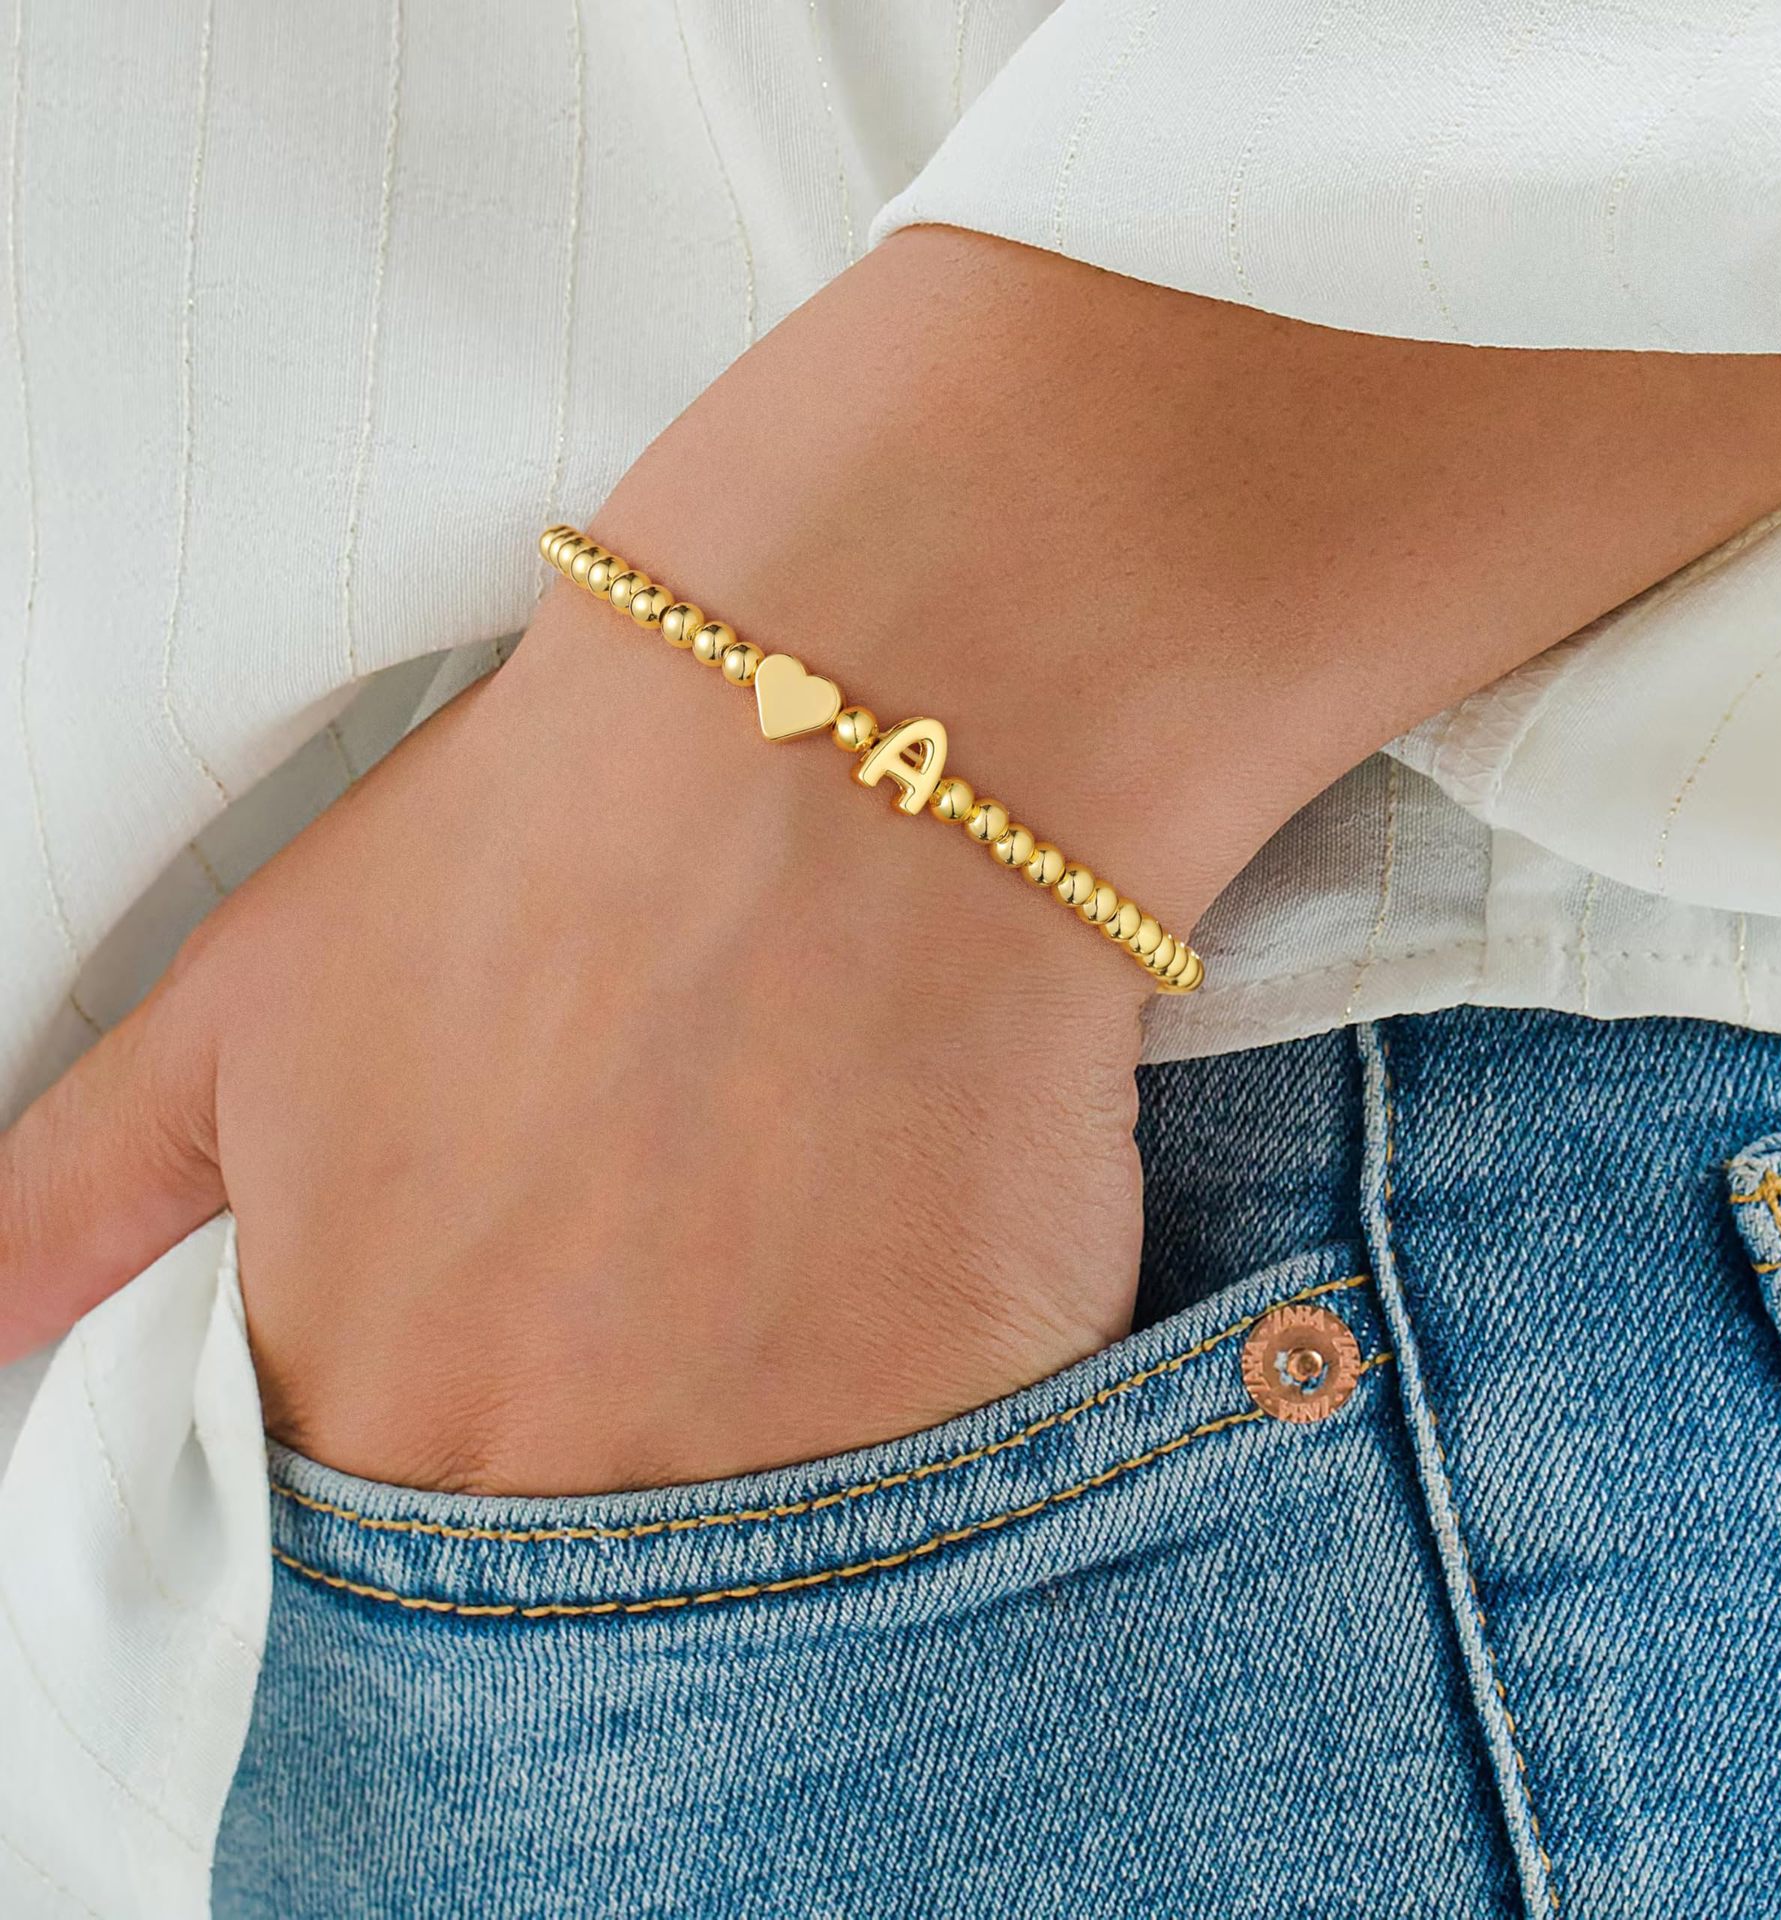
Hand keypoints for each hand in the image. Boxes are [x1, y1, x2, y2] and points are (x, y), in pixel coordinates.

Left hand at [6, 229, 1780, 1493]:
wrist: (838, 734)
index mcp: (364, 1394)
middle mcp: (547, 1475)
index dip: (473, 1450)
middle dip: (625, 1449)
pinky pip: (953, 1498)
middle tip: (696, 1278)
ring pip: (773, 1561)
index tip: (536, 1362)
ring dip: (787, 1449)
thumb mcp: (256, 1004)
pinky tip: (938, 1251)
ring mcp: (766, 1472)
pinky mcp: (970, 1426)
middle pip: (581, 1580)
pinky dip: (943, 1413)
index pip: (378, 1555)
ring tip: (818, 1243)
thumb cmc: (548, 837)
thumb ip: (88, 1196)